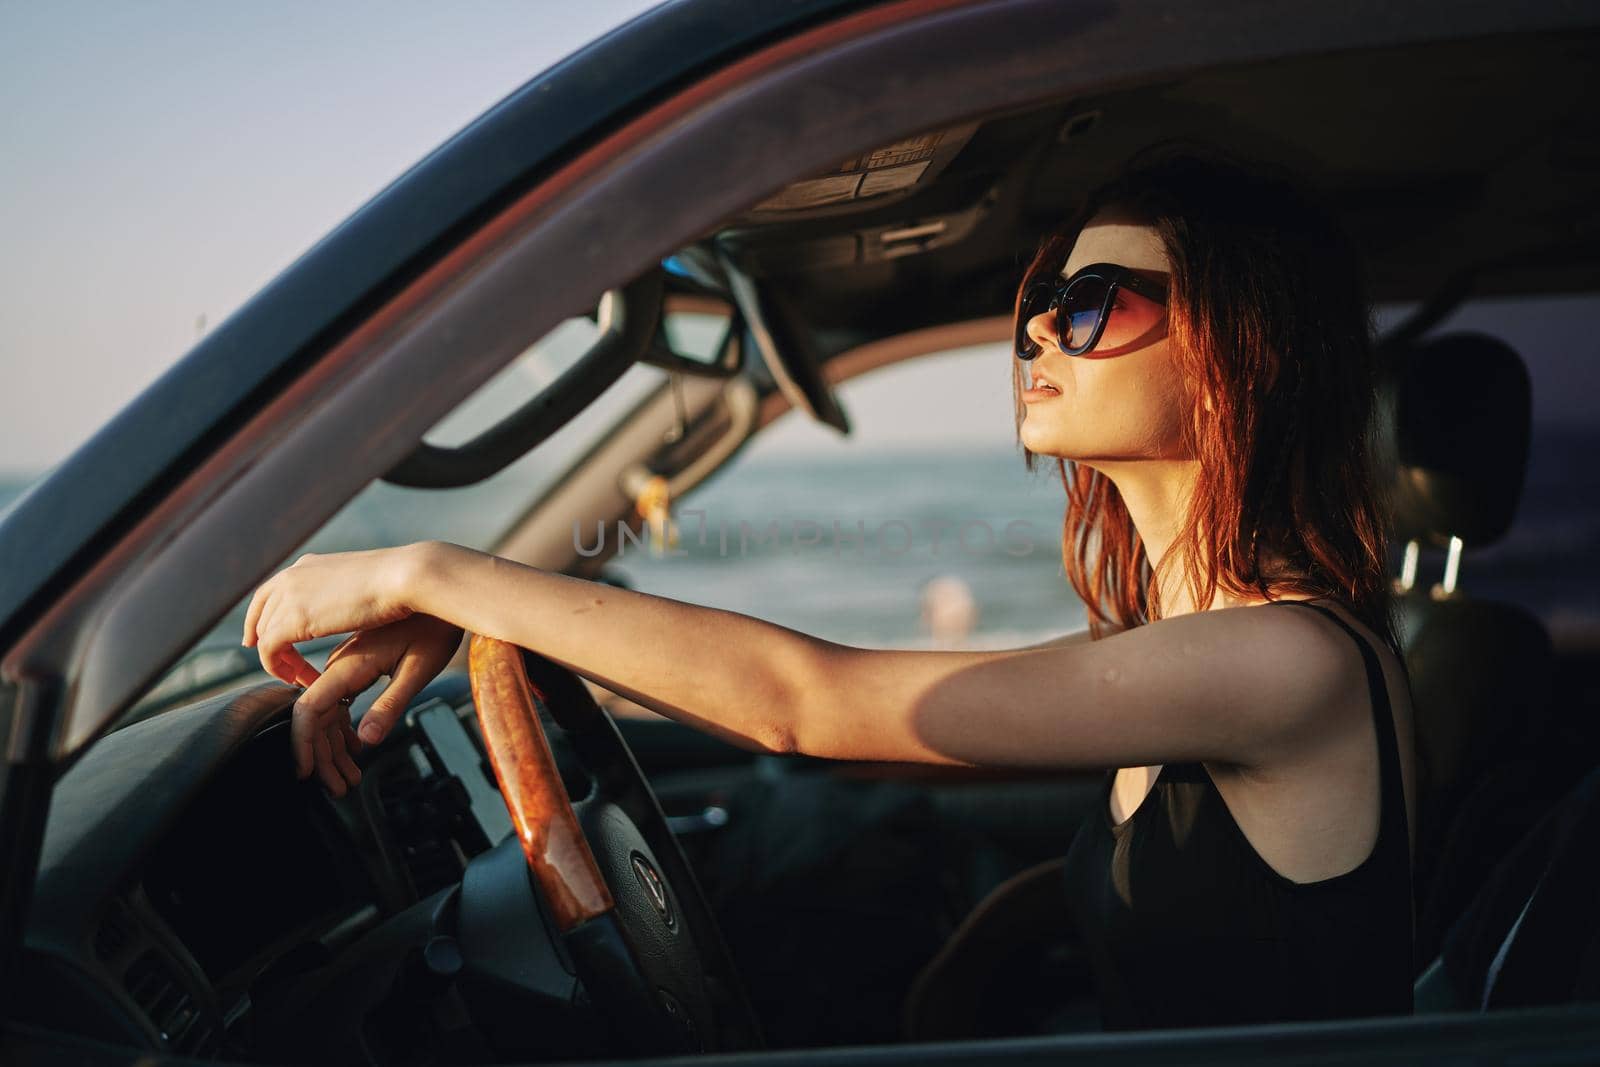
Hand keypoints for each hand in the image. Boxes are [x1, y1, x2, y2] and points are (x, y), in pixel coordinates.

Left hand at [243, 544, 427, 685]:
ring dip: (280, 661)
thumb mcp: (361, 579)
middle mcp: (291, 577)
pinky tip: (300, 679)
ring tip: (302, 679)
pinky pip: (269, 651)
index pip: (268, 593)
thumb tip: (352, 597)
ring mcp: (289, 597)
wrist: (403, 576)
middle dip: (269, 645)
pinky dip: (278, 669)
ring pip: (264, 636)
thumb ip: (344, 589)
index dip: (259, 619)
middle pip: (261, 617)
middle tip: (288, 669)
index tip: (262, 642)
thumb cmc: (399, 580)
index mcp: (307, 565)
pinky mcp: (293, 620)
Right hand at [289, 613, 464, 793]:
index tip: (306, 774)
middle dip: (321, 757)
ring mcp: (344, 661)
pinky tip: (355, 747)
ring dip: (331, 746)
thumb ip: (391, 705)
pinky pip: (335, 699)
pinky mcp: (355, 660)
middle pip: (314, 716)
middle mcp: (339, 662)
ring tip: (350, 778)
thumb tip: (365, 742)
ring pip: (323, 710)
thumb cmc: (436, 628)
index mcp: (349, 664)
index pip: (309, 710)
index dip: (303, 744)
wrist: (438, 587)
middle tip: (342, 788)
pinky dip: (340, 727)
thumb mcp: (420, 668)